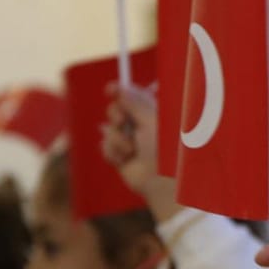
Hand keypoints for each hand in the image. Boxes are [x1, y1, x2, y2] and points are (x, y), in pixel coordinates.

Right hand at [100, 84, 178, 220]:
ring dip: (118, 139)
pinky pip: (105, 146)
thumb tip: (120, 87)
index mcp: (153, 113)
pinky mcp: (120, 155)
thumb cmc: (163, 150)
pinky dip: (114, 153)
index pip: (133, 95)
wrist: (159, 182)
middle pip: (116, 109)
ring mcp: (129, 140)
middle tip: (123, 122)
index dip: (120, 90)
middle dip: (116, 115)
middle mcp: (141, 125)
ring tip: (132, 150)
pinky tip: (126, 160)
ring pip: (108, 129)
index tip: (110, 89)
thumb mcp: (150, 120)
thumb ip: (134, 102)